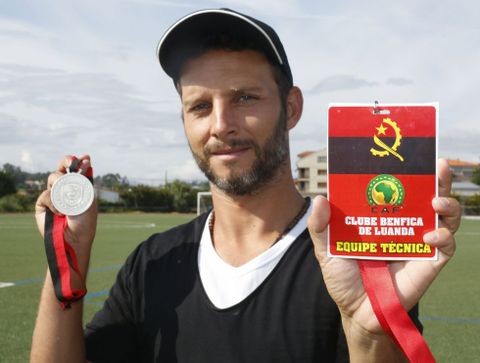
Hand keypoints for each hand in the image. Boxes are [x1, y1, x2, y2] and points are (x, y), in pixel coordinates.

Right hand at [35, 155, 97, 273]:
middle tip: (72, 162)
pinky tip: (60, 212)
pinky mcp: (43, 204)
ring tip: (68, 200)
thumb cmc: (84, 221)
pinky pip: (46, 194)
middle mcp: (66, 189)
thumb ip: (84, 179)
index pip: (76, 169)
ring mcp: (54, 195)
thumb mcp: (87, 198)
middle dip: (67, 162)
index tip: (85, 157)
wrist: (74, 238)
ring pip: (54, 178)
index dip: (79, 162)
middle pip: (62, 168)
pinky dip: (54, 202)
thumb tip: (87, 159)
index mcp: (79, 187)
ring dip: (62, 186)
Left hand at [307, 158, 460, 333]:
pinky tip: (430, 236)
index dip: (407, 172)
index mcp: (382, 218)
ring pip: (443, 218)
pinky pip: (445, 247)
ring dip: (447, 204)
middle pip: (427, 197)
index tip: (410, 154)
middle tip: (439, 165)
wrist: (356, 311)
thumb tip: (320, 198)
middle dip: (437, 179)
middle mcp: (403, 226)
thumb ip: (320, 227)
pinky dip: (442, 238)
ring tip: (437, 199)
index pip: (398, 190)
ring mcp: (418, 244)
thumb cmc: (343, 278)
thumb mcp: (326, 250)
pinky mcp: (429, 264)